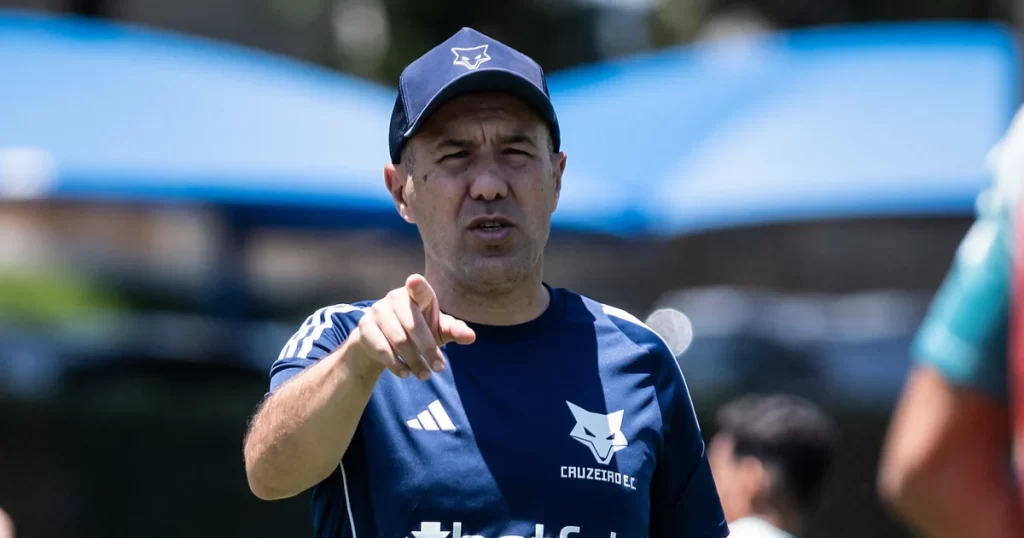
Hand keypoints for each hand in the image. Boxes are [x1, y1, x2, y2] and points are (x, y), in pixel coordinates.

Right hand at [353, 274, 475, 379]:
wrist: (379, 341)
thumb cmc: (416, 330)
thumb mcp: (436, 329)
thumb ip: (453, 330)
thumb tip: (471, 337)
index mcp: (415, 294)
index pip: (419, 288)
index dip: (417, 285)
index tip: (414, 281)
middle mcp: (394, 298)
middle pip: (413, 325)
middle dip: (428, 349)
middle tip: (439, 368)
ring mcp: (377, 312)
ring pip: (398, 340)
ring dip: (414, 361)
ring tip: (425, 375)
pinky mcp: (365, 328)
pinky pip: (382, 349)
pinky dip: (396, 365)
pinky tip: (406, 374)